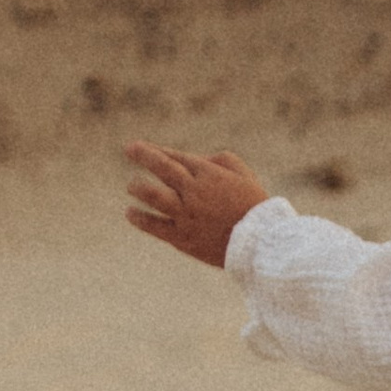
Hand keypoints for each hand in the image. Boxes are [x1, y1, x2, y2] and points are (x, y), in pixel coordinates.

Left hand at [124, 139, 270, 267]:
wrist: (261, 243)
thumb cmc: (254, 205)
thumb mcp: (243, 173)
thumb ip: (218, 160)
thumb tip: (196, 159)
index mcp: (208, 173)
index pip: (175, 157)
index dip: (156, 150)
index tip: (141, 146)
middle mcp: (194, 191)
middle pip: (162, 167)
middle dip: (143, 155)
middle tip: (129, 149)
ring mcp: (186, 214)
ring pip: (152, 195)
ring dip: (137, 187)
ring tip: (132, 186)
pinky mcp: (183, 238)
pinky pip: (154, 226)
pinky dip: (140, 218)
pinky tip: (130, 213)